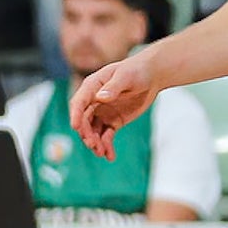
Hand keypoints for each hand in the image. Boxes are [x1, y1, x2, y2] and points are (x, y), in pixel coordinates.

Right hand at [72, 41, 166, 157]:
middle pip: (84, 120)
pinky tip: (110, 156)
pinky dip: (107, 146)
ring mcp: (102, 113)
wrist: (152, 76)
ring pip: (93, 131)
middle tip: (93, 144)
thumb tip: (101, 97)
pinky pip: (106, 136)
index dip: (75, 115)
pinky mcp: (113, 122)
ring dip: (95, 143)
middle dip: (86, 133)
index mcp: (92, 87)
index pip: (79, 102)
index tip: (75, 127)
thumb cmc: (136, 70)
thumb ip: (113, 87)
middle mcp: (93, 101)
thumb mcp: (126, 76)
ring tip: (102, 153)